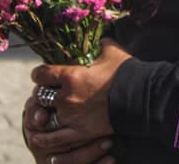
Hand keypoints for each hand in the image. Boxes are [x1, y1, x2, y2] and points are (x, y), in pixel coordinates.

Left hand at [29, 39, 131, 154]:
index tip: (43, 75)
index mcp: (71, 76)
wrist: (141, 97)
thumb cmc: (127, 72)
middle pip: (40, 96)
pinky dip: (44, 138)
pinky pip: (55, 138)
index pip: (41, 74)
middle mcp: (66, 97)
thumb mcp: (113, 52)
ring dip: (42, 115)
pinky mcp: (80, 132)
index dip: (40, 74)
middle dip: (41, 94)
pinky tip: (37, 137)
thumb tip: (99, 41)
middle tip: (48, 94)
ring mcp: (71, 117)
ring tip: (42, 114)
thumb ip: (102, 45)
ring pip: (44, 117)